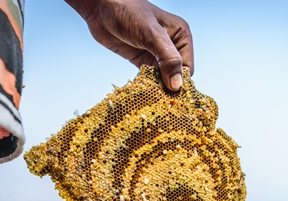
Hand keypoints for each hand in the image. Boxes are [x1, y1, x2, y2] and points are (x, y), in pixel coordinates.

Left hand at [66, 0, 193, 90]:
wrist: (100, 7)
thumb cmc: (128, 12)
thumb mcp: (152, 35)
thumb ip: (167, 59)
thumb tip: (177, 86)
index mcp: (181, 36)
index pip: (187, 67)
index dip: (180, 82)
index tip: (172, 97)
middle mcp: (171, 46)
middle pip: (176, 75)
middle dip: (169, 87)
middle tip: (161, 103)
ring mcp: (156, 54)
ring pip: (162, 78)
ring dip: (157, 89)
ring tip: (153, 102)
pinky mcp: (141, 60)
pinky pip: (149, 78)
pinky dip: (147, 86)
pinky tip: (143, 94)